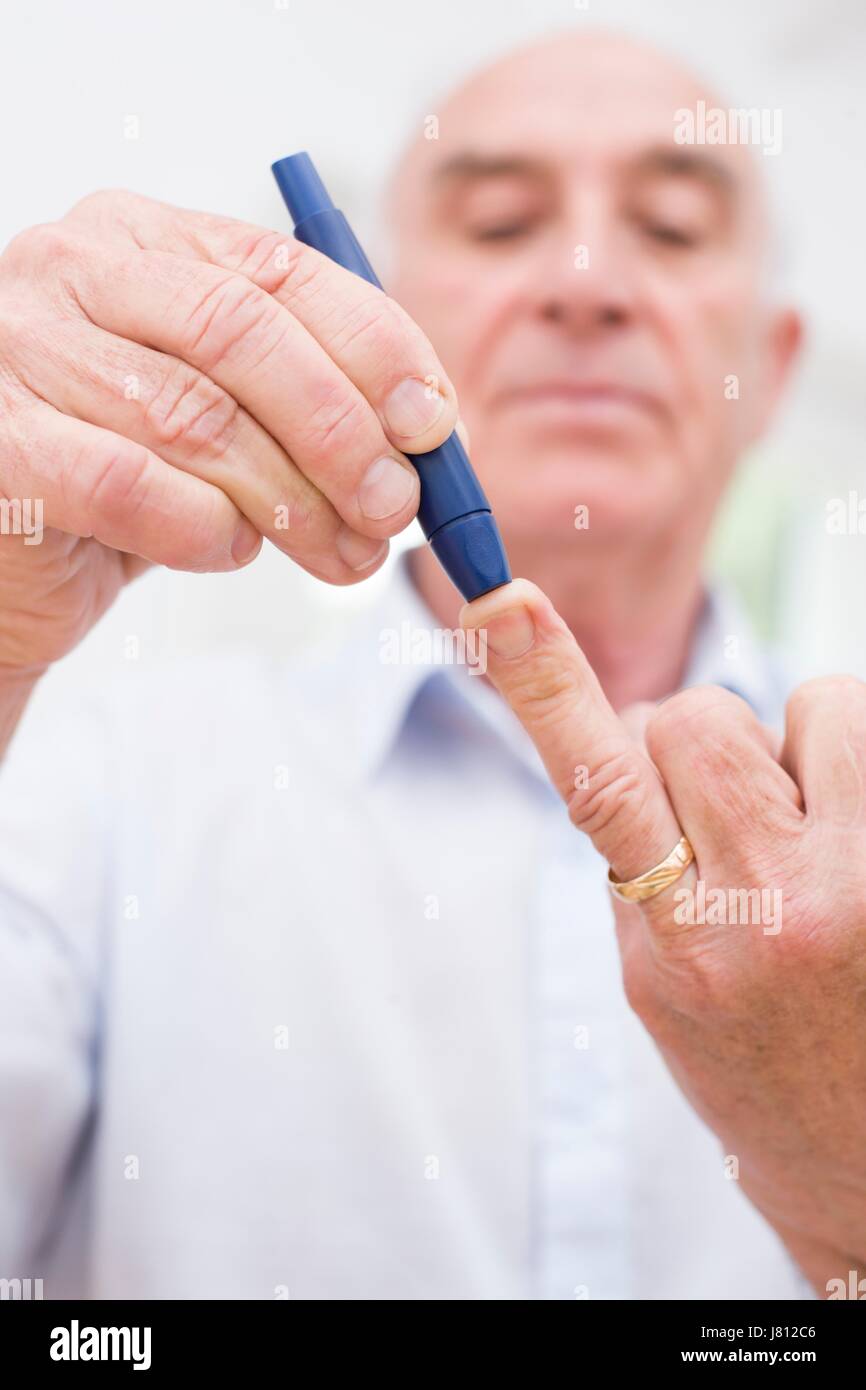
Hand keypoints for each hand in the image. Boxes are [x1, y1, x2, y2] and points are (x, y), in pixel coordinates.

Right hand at [0, 190, 456, 674]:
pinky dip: (202, 528)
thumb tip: (432, 433)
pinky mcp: (0, 443)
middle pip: (243, 333)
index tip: (433, 425)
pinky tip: (230, 549)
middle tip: (394, 508)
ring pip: (194, 416)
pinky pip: (128, 484)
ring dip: (292, 500)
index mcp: (145, 239)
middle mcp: (75, 269)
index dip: (375, 347)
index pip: (282, 269)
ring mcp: (21, 349)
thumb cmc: (129, 481)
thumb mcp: (228, 419)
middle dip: (340, 431)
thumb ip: (309, 404)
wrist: (15, 562)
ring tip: (342, 553)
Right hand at [462, 579, 865, 1297]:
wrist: (863, 1163)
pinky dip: (848, 765)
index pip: (601, 790)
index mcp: (678, 948)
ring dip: (798, 747)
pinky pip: (865, 732)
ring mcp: (859, 885)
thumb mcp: (660, 984)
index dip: (545, 687)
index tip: (503, 604)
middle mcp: (773, 911)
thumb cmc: (753, 1068)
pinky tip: (848, 839)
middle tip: (729, 818)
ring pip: (814, 703)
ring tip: (811, 831)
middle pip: (701, 717)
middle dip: (698, 742)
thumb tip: (644, 728)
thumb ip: (639, 859)